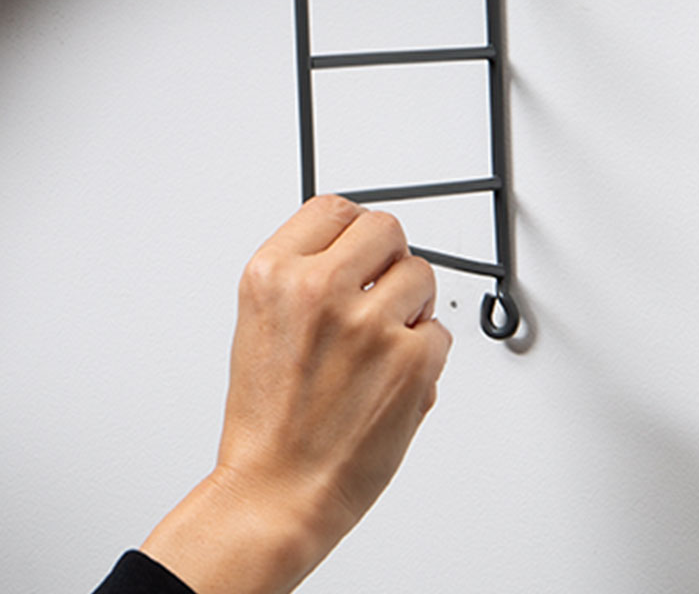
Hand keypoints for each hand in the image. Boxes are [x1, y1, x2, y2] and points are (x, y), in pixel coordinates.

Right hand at [141, 197, 451, 593]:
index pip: (333, 209)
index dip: (352, 232)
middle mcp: (318, 289)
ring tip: (380, 346)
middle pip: (385, 229)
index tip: (358, 251)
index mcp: (272, 274)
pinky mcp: (412, 361)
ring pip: (421, 275)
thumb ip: (301, 277)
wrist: (277, 488)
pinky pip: (440, 333)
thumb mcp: (259, 323)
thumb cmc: (267, 420)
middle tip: (378, 294)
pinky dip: (424, 356)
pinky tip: (390, 381)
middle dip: (388, 260)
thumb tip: (353, 250)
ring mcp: (369, 323)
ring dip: (410, 307)